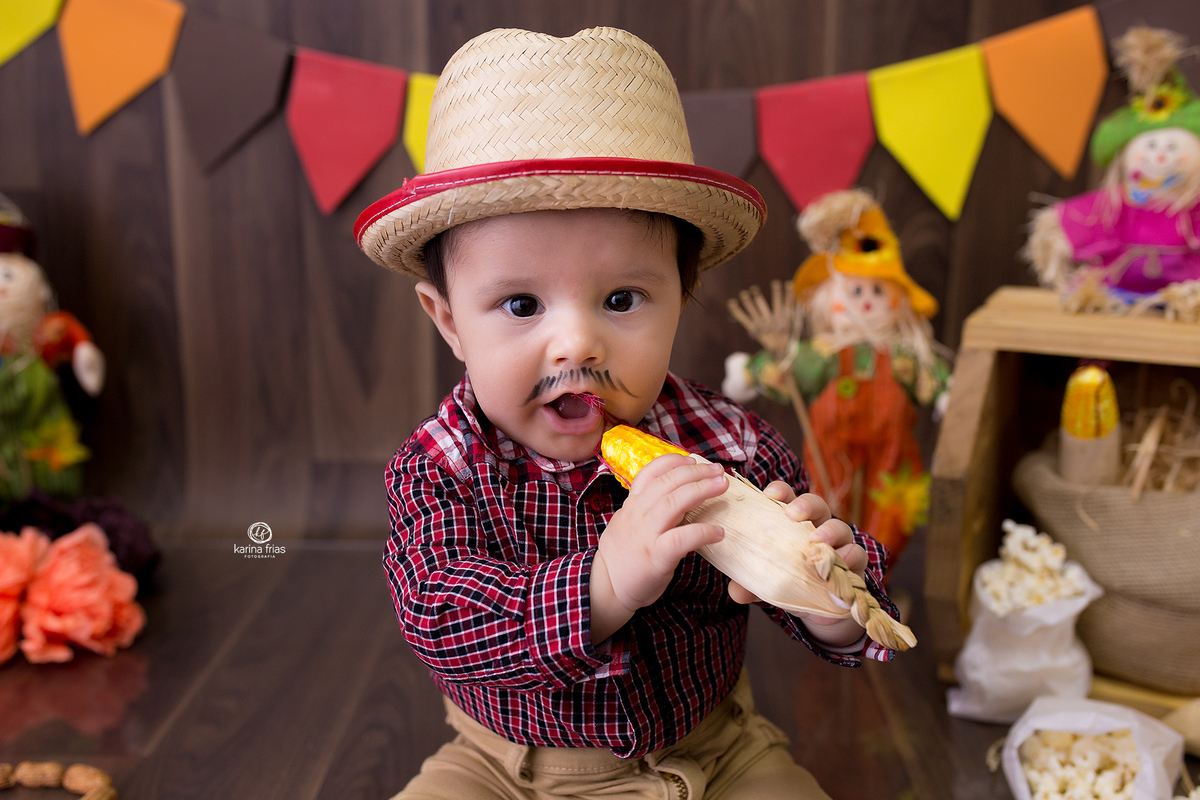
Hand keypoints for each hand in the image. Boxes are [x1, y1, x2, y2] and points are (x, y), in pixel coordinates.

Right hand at [591, 454, 727, 641]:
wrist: (605, 587)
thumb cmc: (624, 556)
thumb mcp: (629, 524)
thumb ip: (648, 509)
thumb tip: (678, 496)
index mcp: (632, 505)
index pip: (650, 472)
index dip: (673, 462)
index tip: (693, 460)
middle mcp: (638, 514)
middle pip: (668, 482)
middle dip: (696, 472)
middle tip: (718, 471)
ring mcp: (646, 534)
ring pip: (675, 502)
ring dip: (702, 490)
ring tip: (722, 487)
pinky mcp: (656, 556)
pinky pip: (682, 538)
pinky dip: (703, 531)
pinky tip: (718, 532)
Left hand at [727, 483, 867, 648]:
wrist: (814, 606)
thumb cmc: (786, 580)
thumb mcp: (764, 581)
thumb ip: (750, 583)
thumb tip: (737, 592)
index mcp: (791, 522)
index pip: (786, 497)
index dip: (780, 491)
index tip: (770, 494)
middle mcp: (816, 526)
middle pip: (816, 504)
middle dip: (805, 504)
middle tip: (793, 514)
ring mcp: (837, 543)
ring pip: (839, 527)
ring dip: (829, 531)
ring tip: (817, 540)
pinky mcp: (853, 564)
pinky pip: (857, 554)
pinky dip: (850, 555)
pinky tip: (840, 560)